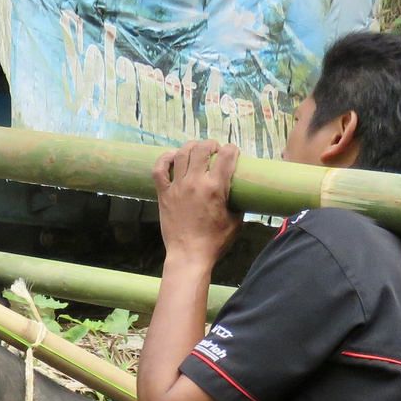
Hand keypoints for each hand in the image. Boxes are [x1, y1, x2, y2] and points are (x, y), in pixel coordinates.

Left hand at [152, 140, 241, 265]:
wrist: (189, 256)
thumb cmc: (214, 242)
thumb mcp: (235, 222)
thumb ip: (237, 204)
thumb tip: (240, 196)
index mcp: (215, 188)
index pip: (226, 156)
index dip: (232, 149)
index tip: (233, 153)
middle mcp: (195, 182)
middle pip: (202, 149)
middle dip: (212, 144)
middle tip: (215, 150)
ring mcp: (177, 187)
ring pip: (182, 154)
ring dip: (192, 147)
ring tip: (197, 150)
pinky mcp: (164, 194)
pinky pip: (159, 169)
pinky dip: (165, 158)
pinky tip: (173, 156)